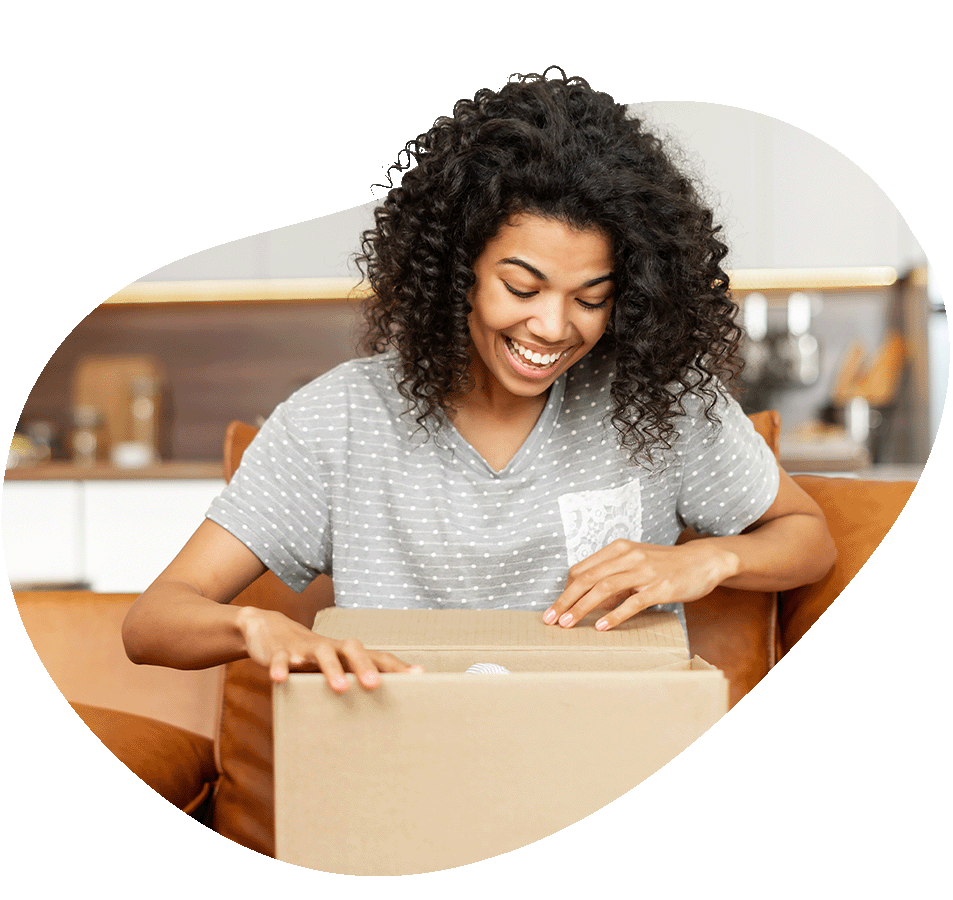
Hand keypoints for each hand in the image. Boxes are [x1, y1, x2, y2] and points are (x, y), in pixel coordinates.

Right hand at [235, 606, 420, 690]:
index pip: (376, 656)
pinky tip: (279, 680)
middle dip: (365, 666)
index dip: (397, 666)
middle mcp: (330, 647)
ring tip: (341, 688)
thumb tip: (378, 714)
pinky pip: (280, 659)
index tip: (419, 675)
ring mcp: (304, 648)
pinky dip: (280, 668)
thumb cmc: (309, 658)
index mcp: (346, 654)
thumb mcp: (331, 669)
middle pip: (352, 648)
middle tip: (375, 685)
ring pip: (321, 652)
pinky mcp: (279, 652)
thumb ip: (351, 684)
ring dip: (332, 668)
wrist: (268, 629)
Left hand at [543, 539, 738, 630]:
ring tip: (567, 624)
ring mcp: (644, 571)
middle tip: (549, 619)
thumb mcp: (635, 563)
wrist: (703, 560)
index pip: (581, 569)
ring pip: (604, 588)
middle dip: (565, 600)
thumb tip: (591, 603)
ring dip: (582, 607)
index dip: (565, 590)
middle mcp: (627, 557)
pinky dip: (615, 614)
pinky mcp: (659, 587)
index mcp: (617, 549)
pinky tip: (601, 626)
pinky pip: (633, 602)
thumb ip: (613, 578)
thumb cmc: (666, 565)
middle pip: (587, 578)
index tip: (554, 608)